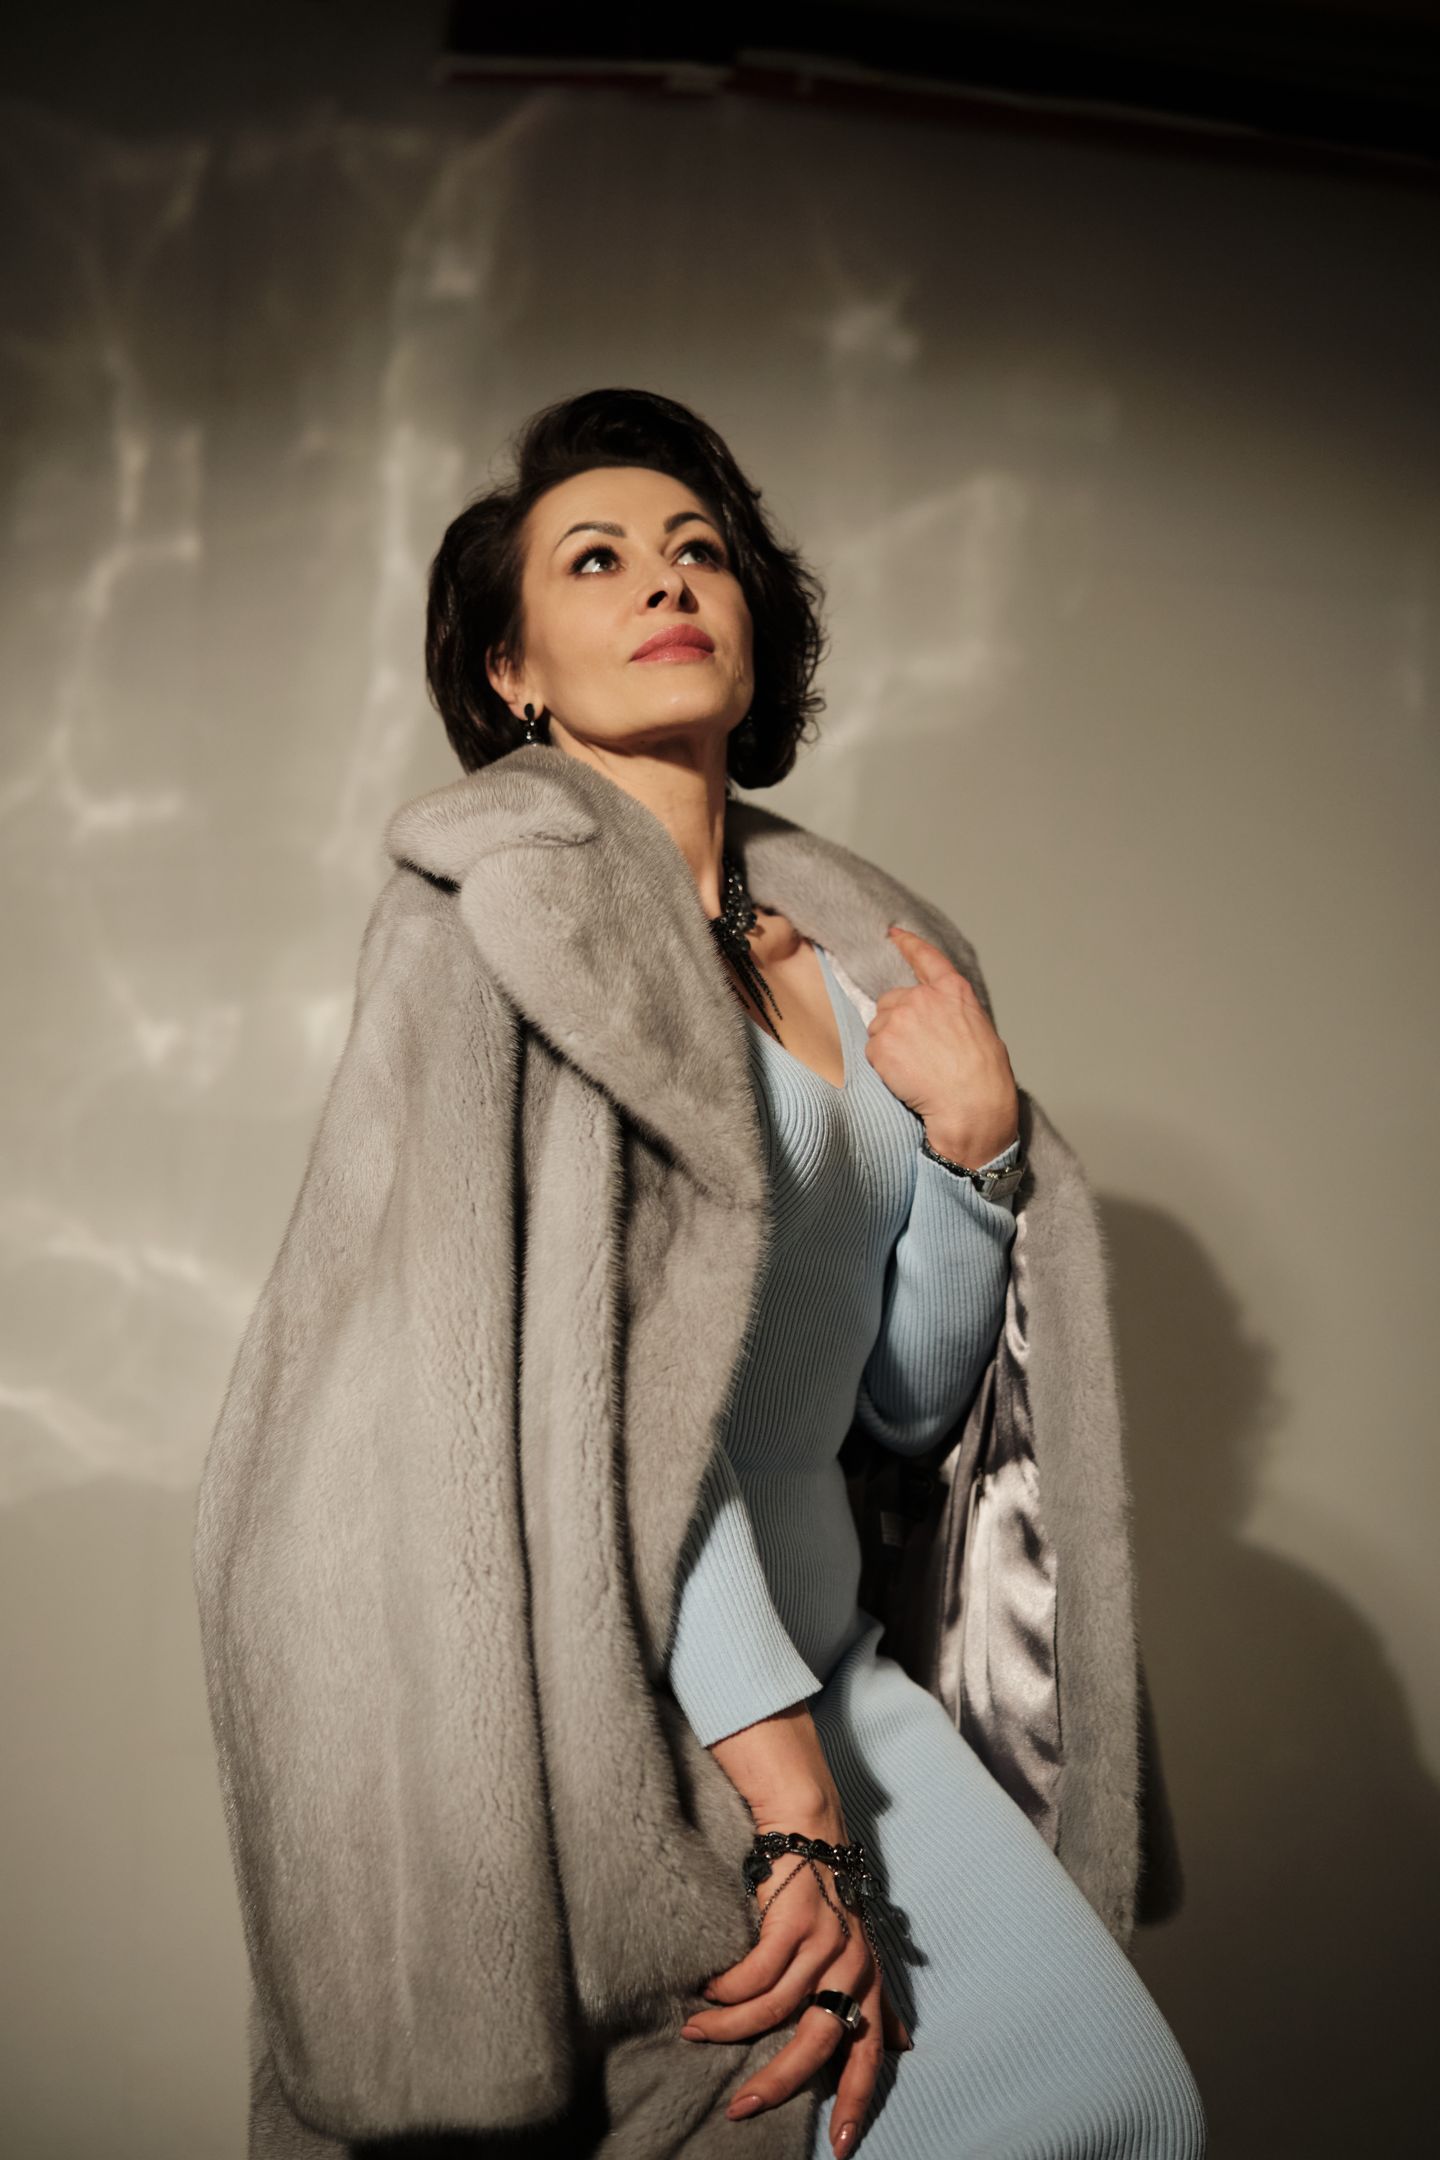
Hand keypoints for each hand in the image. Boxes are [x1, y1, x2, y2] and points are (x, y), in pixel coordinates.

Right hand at [682, 1805, 911, 2155]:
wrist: (807, 1827)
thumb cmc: (826, 1893)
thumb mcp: (857, 1947)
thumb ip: (872, 1995)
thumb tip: (900, 2044)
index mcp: (868, 1979)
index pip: (868, 2054)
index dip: (854, 2101)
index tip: (839, 2148)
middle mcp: (853, 1965)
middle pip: (815, 2042)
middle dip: (777, 2081)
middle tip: (741, 2108)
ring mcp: (824, 1941)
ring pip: (773, 2009)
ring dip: (729, 2028)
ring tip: (697, 2031)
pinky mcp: (792, 1920)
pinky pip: (753, 1975)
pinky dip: (726, 1990)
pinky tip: (708, 1990)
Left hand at [873, 925, 1018, 1167]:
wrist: (971, 1105)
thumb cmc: (984, 1077)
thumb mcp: (980, 1030)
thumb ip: (952, 1013)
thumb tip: (938, 1021)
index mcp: (953, 991)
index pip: (926, 957)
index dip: (907, 943)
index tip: (893, 933)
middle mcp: (923, 998)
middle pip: (891, 1001)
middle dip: (897, 1022)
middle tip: (917, 1053)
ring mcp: (899, 1018)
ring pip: (879, 1028)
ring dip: (889, 1045)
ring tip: (916, 1068)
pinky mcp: (881, 1043)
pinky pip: (873, 1052)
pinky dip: (884, 1066)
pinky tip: (906, 1078)